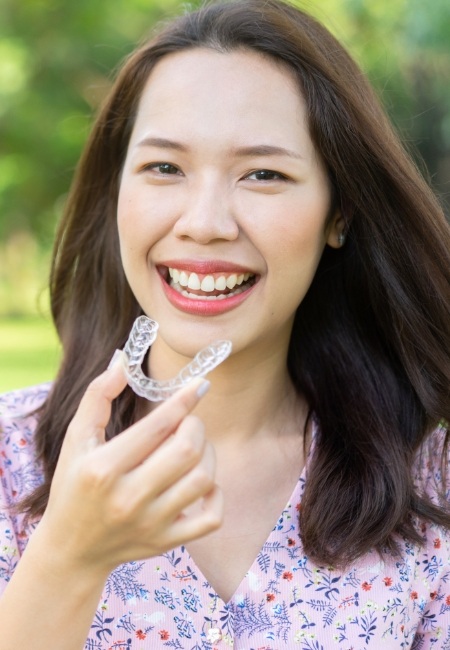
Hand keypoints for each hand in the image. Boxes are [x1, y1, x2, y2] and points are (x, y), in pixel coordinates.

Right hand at [37, 353, 222, 577]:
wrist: (71, 550)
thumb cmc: (73, 485)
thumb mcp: (76, 439)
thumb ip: (97, 396)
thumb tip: (123, 360)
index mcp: (103, 469)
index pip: (156, 427)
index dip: (184, 400)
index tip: (201, 383)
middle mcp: (127, 499)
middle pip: (187, 451)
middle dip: (195, 427)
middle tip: (187, 422)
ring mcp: (150, 524)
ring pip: (203, 479)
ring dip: (208, 454)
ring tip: (193, 448)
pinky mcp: (166, 542)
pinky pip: (211, 517)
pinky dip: (215, 495)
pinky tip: (202, 483)